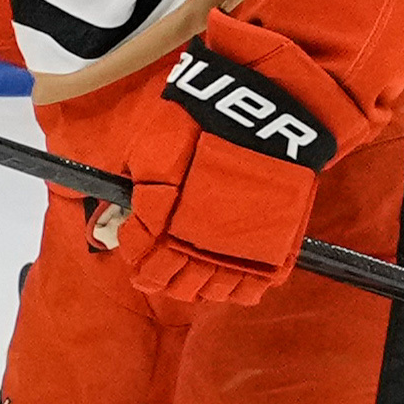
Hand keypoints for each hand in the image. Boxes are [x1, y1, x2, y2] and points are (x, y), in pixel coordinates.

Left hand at [91, 14, 369, 306]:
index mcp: (166, 216)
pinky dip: (239, 291)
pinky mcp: (273, 245)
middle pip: (174, 281)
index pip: (143, 253)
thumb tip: (130, 207)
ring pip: (211, 289)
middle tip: (158, 274)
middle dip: (162, 279)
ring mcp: (238, 246)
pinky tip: (230, 284)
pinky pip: (253, 285)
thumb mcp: (155, 143)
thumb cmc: (207, 120)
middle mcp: (200, 240)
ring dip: (197, 288)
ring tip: (192, 280)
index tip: (135, 253)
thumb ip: (140, 183)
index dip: (136, 256)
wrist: (268, 113)